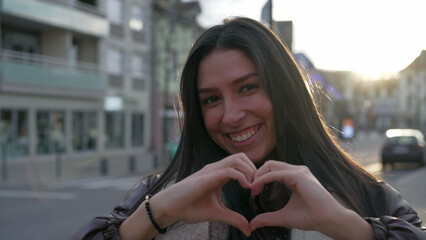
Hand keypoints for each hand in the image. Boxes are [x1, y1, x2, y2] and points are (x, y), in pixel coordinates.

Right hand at [151, 153, 255, 236]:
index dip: (253, 173)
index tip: (257, 190)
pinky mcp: (207, 177)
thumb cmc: (189, 208)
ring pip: (237, 159)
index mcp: (219, 174)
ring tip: (252, 187)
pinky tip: (245, 187)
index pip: (241, 164)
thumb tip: (249, 230)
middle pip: (241, 157)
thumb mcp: (217, 214)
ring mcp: (211, 171)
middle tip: (257, 187)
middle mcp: (216, 169)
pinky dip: (241, 176)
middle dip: (254, 169)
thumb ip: (234, 218)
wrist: (169, 208)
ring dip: (250, 171)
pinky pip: (229, 170)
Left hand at [250, 161, 372, 238]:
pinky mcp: (298, 175)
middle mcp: (296, 171)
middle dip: (256, 174)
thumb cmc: (310, 217)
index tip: (252, 191)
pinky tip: (257, 187)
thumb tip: (252, 225)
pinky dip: (264, 179)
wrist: (328, 220)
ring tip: (252, 188)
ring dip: (258, 175)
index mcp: (294, 177)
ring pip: (271, 165)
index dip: (259, 178)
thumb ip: (267, 218)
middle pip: (269, 165)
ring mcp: (298, 171)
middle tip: (249, 188)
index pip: (272, 170)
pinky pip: (276, 173)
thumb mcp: (283, 216)